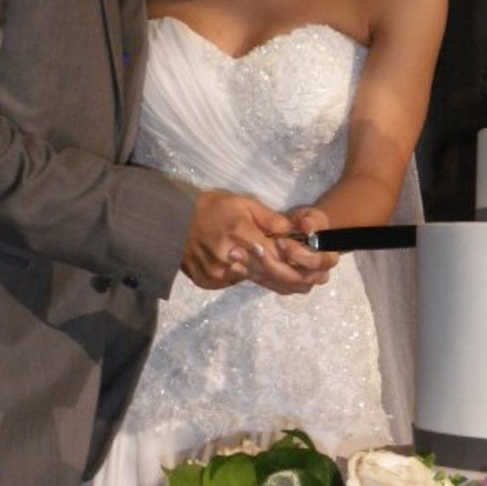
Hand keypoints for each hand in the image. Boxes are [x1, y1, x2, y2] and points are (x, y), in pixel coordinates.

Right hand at [180, 191, 332, 294]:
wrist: (170, 222)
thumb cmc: (209, 207)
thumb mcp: (242, 203)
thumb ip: (270, 218)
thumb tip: (294, 231)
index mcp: (241, 236)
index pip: (278, 255)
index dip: (298, 260)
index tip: (316, 263)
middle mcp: (231, 260)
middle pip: (270, 275)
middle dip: (294, 277)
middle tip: (316, 280)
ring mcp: (218, 275)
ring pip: (254, 280)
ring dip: (273, 278)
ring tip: (297, 279)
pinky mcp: (209, 283)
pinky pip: (236, 282)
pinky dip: (248, 276)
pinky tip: (254, 269)